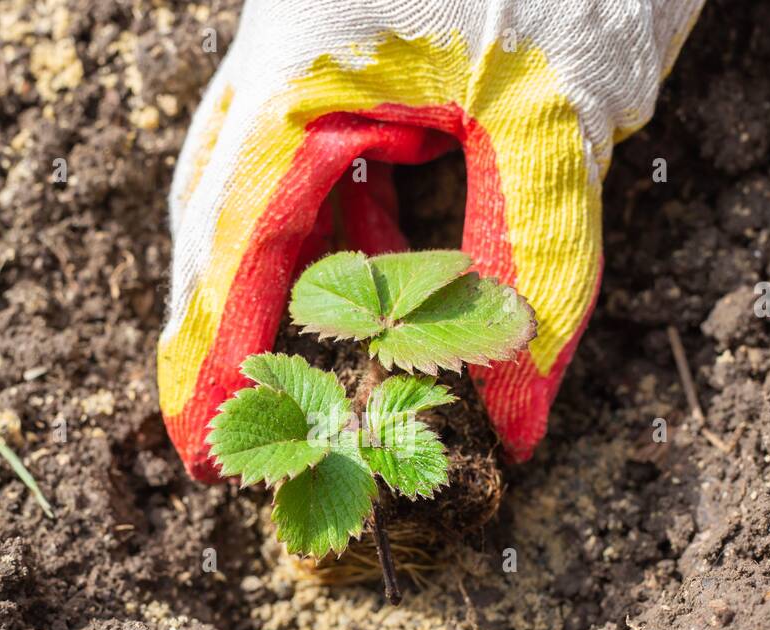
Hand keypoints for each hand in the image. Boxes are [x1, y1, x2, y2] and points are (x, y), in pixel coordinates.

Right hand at [160, 0, 703, 478]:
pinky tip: (357, 283)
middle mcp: (284, 49)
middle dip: (217, 329)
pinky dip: (334, 230)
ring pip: (259, 184)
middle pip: (218, 212)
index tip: (205, 447)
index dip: (215, 352)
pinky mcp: (358, 44)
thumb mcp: (564, 113)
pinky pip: (319, 153)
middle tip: (218, 434)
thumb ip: (534, 264)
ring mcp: (313, 41)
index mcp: (304, 59)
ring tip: (272, 377)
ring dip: (270, 287)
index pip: (238, 236)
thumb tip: (512, 417)